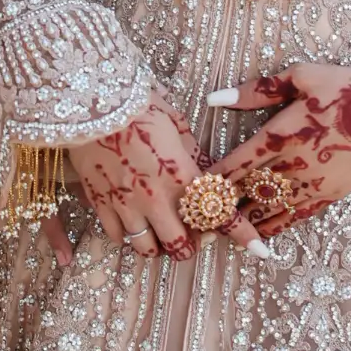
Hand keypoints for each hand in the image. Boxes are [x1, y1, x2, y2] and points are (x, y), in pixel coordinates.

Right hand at [68, 94, 264, 261]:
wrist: (92, 101)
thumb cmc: (139, 105)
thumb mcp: (177, 124)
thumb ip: (193, 156)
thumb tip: (206, 173)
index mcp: (181, 175)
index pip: (218, 212)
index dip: (241, 234)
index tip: (259, 249)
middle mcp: (155, 198)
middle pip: (181, 246)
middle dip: (193, 244)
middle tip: (194, 231)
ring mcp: (125, 204)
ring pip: (147, 249)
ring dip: (160, 245)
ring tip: (162, 231)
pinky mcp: (100, 204)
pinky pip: (117, 237)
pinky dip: (128, 235)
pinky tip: (133, 221)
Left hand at [207, 64, 350, 236]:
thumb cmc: (346, 87)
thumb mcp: (301, 76)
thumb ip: (256, 90)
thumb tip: (214, 98)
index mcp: (285, 133)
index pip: (238, 165)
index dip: (214, 180)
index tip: (193, 188)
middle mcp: (296, 164)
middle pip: (248, 193)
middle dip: (221, 206)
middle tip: (196, 217)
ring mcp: (314, 185)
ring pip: (268, 211)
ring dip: (242, 221)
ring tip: (217, 230)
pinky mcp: (330, 196)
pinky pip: (294, 218)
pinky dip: (272, 227)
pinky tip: (255, 233)